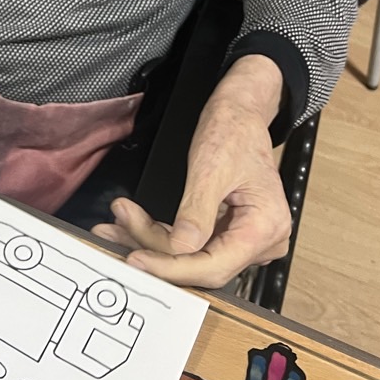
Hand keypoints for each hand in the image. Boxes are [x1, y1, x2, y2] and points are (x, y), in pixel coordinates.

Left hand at [92, 55, 291, 286]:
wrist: (240, 112)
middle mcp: (261, 241)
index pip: (214, 266)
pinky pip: (193, 242)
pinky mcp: (229, 231)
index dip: (172, 268)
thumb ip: (196, 212)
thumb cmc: (233, 131)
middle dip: (154, 248)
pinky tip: (134, 222)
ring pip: (191, 255)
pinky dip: (161, 232)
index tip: (137, 259)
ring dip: (151, 239)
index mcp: (265, 228)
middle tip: (115, 231)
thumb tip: (180, 247)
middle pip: (200, 264)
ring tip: (118, 222)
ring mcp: (246, 238)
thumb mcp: (210, 168)